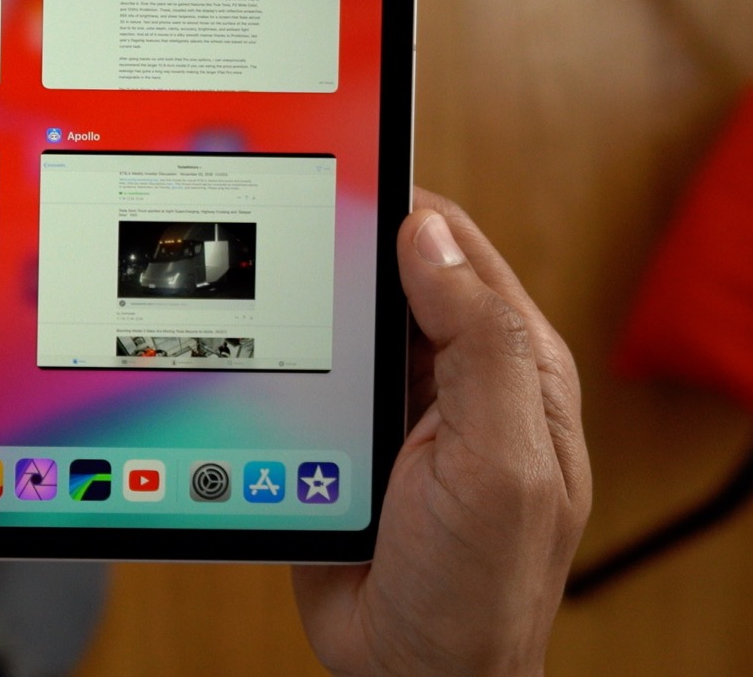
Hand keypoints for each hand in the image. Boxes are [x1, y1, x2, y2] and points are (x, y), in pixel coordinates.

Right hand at [292, 189, 591, 675]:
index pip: (457, 250)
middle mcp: (454, 381)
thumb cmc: (483, 587)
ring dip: (298, 310)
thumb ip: (479, 342)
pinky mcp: (339, 446)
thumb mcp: (501, 459)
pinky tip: (240, 354)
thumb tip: (432, 234)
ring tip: (245, 278)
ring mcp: (394, 414)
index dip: (405, 203)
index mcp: (512, 368)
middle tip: (273, 216)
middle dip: (337, 250)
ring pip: (336, 326)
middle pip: (388, 279)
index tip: (346, 164)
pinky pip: (299, 381)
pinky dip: (270, 364)